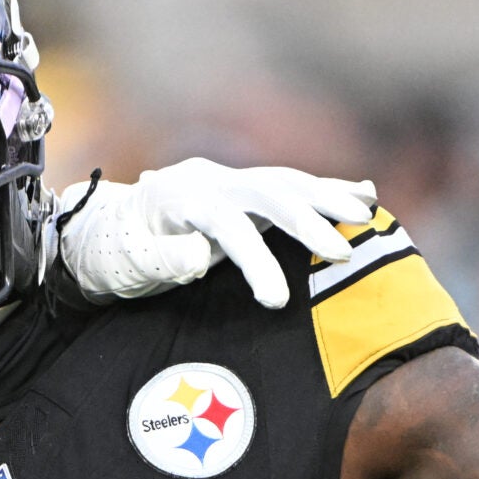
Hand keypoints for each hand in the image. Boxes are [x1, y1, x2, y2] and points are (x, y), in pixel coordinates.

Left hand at [56, 160, 378, 306]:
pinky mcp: (245, 187)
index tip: (276, 301)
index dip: (254, 260)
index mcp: (179, 197)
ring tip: (366, 216)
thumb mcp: (127, 261)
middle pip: (266, 192)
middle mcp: (210, 179)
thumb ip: (161, 258)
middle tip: (343, 252)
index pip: (225, 223)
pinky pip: (290, 184)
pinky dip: (327, 189)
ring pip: (286, 182)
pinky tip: (364, 193)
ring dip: (328, 198)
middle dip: (307, 220)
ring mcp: (230, 178)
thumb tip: (198, 255)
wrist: (112, 224)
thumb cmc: (119, 251)